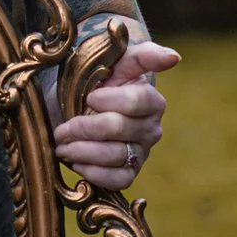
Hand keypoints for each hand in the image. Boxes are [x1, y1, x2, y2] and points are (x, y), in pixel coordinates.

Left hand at [51, 38, 179, 191]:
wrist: (74, 106)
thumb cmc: (95, 81)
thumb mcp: (113, 61)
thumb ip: (142, 56)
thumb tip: (174, 57)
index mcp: (151, 100)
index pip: (137, 101)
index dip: (109, 100)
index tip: (88, 97)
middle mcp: (151, 129)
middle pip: (119, 129)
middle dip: (84, 127)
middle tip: (63, 127)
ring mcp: (140, 153)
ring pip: (115, 156)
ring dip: (81, 151)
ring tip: (63, 146)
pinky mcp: (129, 173)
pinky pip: (118, 180)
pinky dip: (93, 173)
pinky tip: (76, 162)